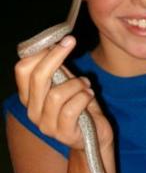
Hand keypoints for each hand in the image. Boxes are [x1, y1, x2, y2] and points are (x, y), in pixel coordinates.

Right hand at [15, 35, 113, 150]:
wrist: (95, 133)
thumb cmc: (80, 104)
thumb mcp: (67, 82)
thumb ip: (58, 68)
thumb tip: (54, 42)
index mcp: (30, 95)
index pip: (23, 69)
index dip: (39, 51)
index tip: (58, 39)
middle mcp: (33, 110)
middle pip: (37, 78)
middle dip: (56, 56)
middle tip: (71, 42)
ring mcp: (46, 124)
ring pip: (56, 95)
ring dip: (76, 84)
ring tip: (86, 84)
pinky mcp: (63, 134)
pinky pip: (71, 109)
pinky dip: (83, 97)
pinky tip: (89, 95)